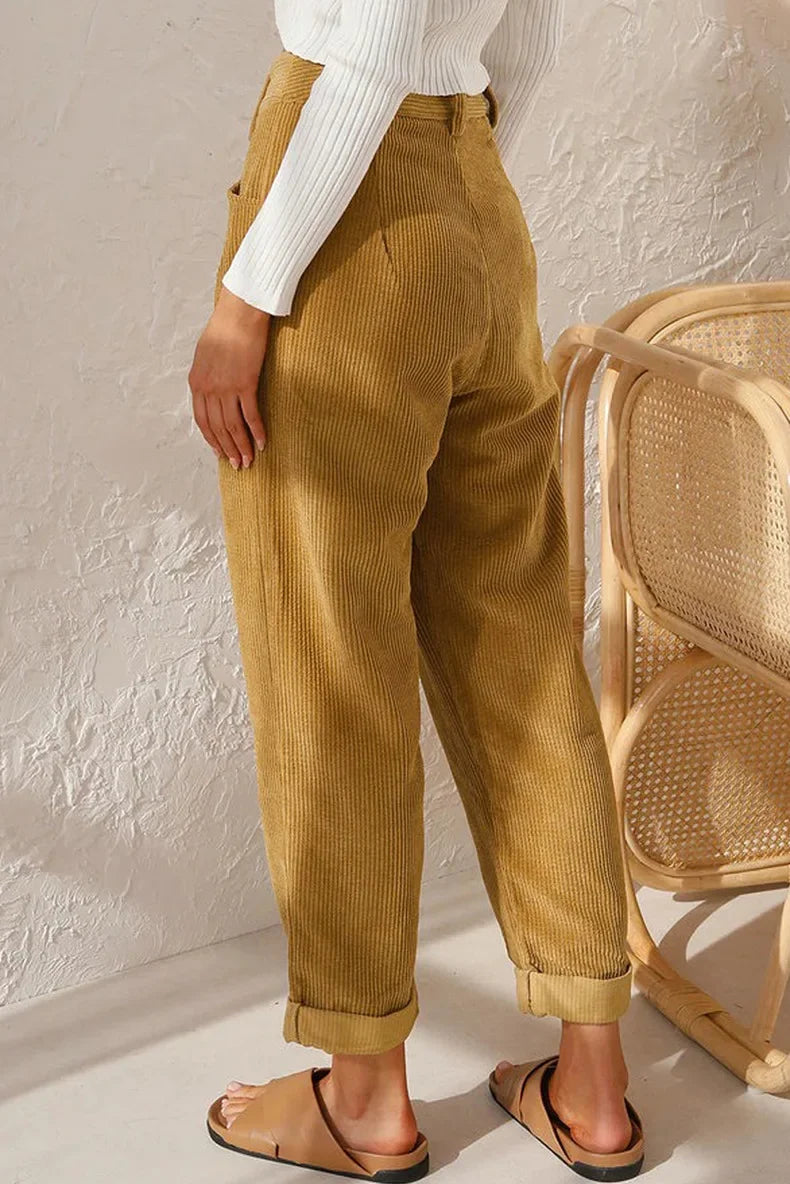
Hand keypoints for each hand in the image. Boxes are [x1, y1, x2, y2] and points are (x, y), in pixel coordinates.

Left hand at [189, 287, 270, 467]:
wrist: (239, 313)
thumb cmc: (224, 328)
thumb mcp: (205, 354)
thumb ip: (206, 376)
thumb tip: (212, 392)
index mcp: (196, 382)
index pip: (202, 420)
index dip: (212, 439)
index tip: (220, 452)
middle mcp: (208, 388)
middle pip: (217, 428)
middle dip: (227, 449)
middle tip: (237, 464)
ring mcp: (227, 387)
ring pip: (233, 426)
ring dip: (241, 446)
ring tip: (249, 460)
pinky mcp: (246, 383)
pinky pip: (250, 415)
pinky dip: (257, 432)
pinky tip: (262, 443)